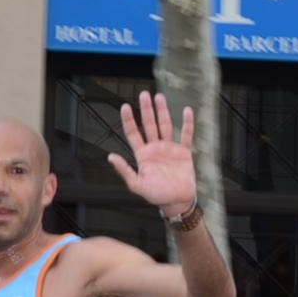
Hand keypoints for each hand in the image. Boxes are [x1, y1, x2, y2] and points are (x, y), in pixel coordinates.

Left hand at [106, 91, 196, 215]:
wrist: (177, 202)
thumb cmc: (156, 195)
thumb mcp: (137, 185)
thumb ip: (125, 171)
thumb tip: (110, 157)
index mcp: (142, 155)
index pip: (133, 133)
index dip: (129, 120)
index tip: (125, 106)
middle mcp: (155, 148)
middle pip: (149, 124)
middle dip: (146, 110)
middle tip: (144, 94)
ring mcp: (169, 148)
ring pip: (165, 125)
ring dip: (162, 112)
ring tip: (159, 97)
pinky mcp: (184, 152)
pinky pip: (186, 135)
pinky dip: (187, 124)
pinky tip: (186, 111)